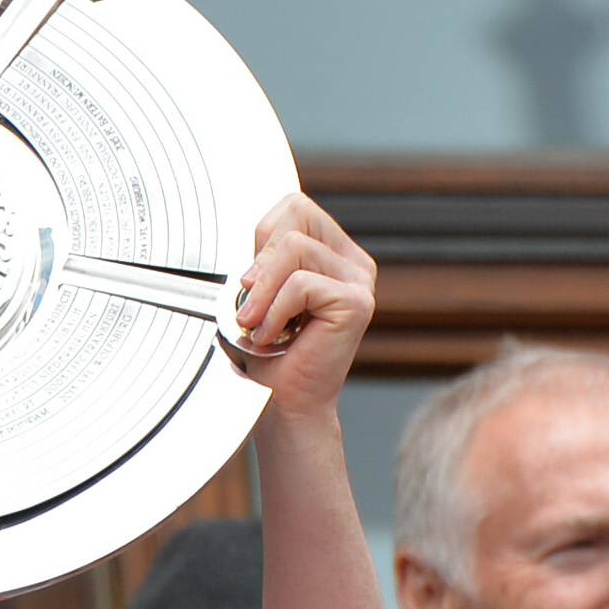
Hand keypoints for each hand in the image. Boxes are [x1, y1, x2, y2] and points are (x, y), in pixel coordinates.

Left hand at [232, 193, 376, 419]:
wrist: (283, 402)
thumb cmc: (266, 352)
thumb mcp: (257, 293)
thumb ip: (262, 257)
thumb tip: (249, 228)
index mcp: (332, 253)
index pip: (294, 206)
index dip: (261, 236)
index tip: (250, 280)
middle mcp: (352, 262)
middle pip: (296, 213)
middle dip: (259, 259)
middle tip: (250, 305)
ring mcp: (359, 280)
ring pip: (293, 248)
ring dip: (262, 293)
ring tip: (258, 326)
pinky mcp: (356, 302)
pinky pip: (299, 284)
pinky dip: (274, 312)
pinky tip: (274, 337)